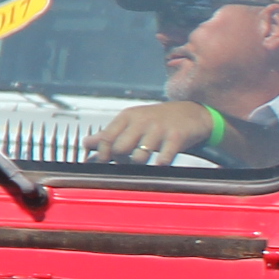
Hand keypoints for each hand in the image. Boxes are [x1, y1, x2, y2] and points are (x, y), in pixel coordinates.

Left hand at [90, 101, 220, 164]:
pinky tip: (160, 165)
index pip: (106, 138)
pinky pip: (164, 158)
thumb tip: (86, 144)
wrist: (192, 112)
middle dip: (120, 161)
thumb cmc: (157, 120)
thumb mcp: (132, 122)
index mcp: (127, 117)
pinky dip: (160, 165)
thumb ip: (109, 134)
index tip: (104, 162)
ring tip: (143, 163)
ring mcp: (159, 129)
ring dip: (139, 165)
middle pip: (120, 149)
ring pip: (139, 156)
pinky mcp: (176, 137)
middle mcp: (141, 121)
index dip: (102, 154)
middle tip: (126, 163)